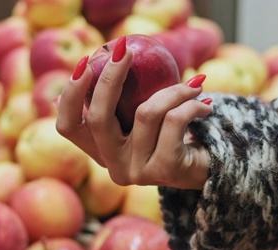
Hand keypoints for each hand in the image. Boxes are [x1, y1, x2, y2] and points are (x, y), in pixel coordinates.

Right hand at [55, 37, 212, 189]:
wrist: (210, 168)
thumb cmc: (174, 134)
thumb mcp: (144, 116)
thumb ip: (124, 97)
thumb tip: (111, 52)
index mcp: (101, 151)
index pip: (68, 127)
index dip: (69, 96)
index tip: (84, 63)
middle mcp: (113, 166)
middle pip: (97, 118)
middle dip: (110, 77)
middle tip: (126, 49)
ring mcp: (137, 171)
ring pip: (146, 113)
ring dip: (174, 90)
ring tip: (194, 85)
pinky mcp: (164, 169)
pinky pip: (174, 121)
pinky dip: (191, 104)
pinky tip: (204, 104)